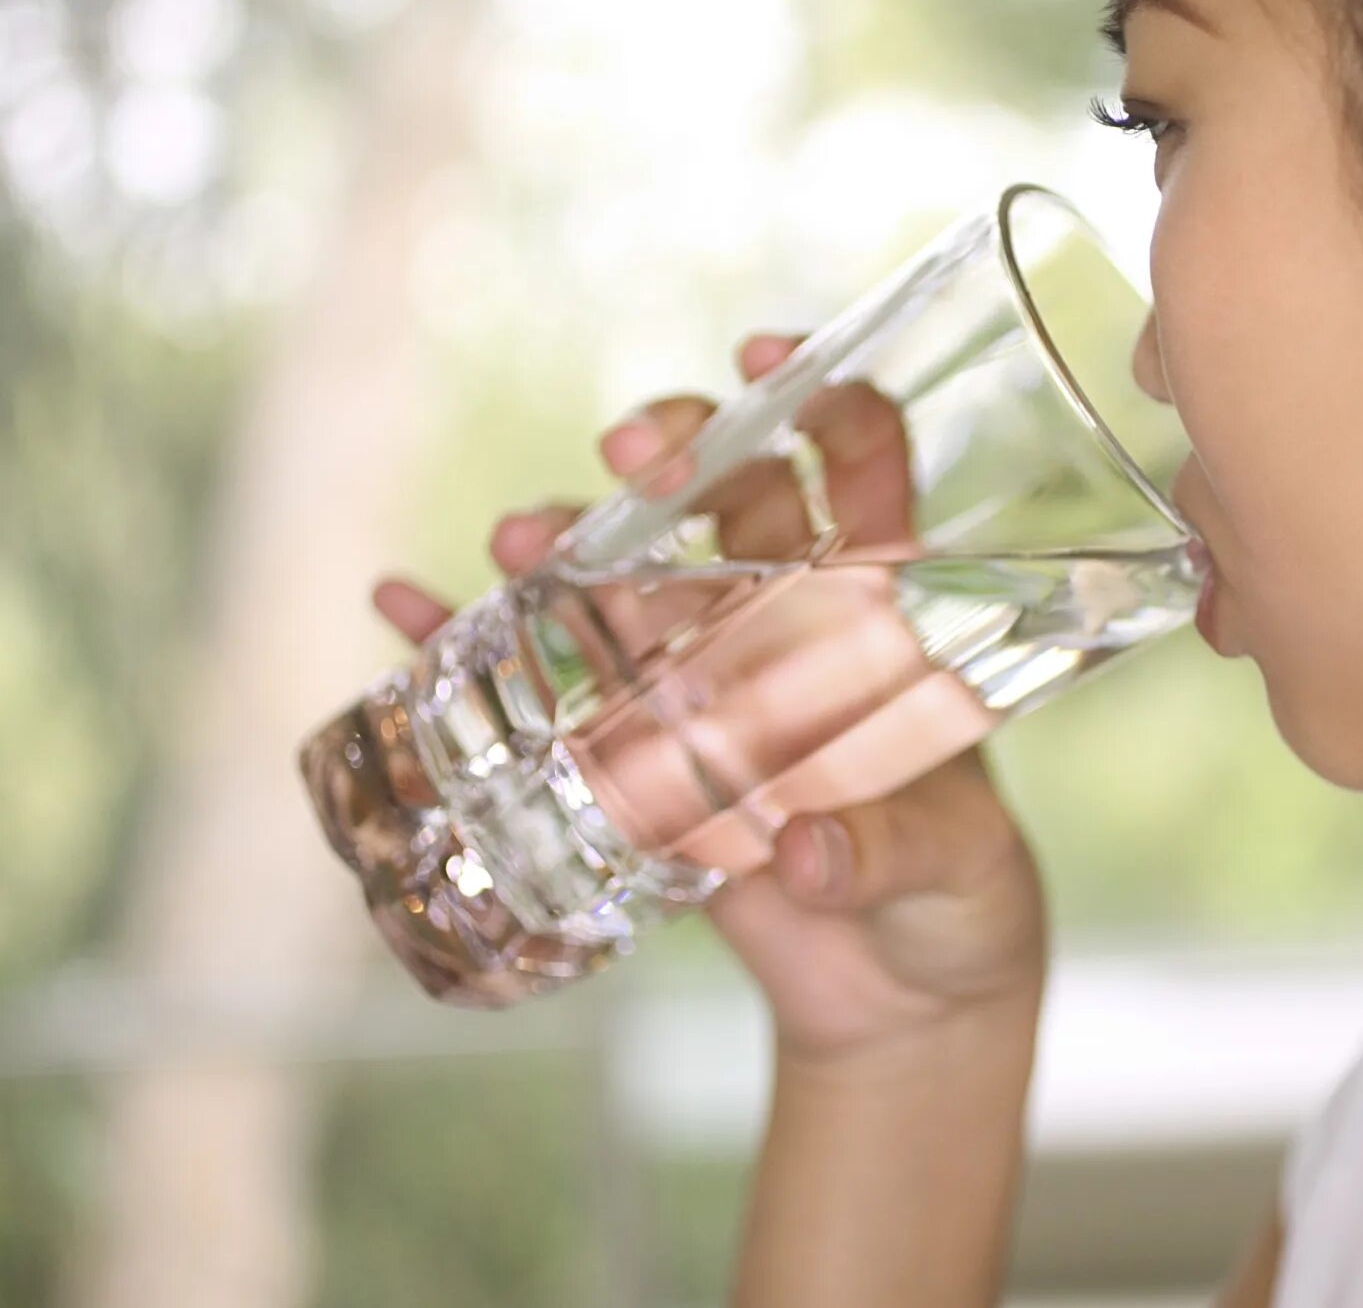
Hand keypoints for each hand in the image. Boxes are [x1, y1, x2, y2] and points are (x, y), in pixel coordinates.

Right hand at [373, 333, 1048, 1063]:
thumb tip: (805, 854)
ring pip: (622, 576)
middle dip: (675, 450)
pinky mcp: (635, 755)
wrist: (890, 1001)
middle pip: (725, 495)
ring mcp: (699, 683)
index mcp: (883, 618)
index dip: (822, 401)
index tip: (767, 362)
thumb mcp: (950, 870)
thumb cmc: (957, 905)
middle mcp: (784, 625)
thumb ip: (887, 851)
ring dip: (563, 541)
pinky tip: (405, 604)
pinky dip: (469, 642)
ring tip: (518, 537)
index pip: (861, 471)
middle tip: (632, 455)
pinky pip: (540, 683)